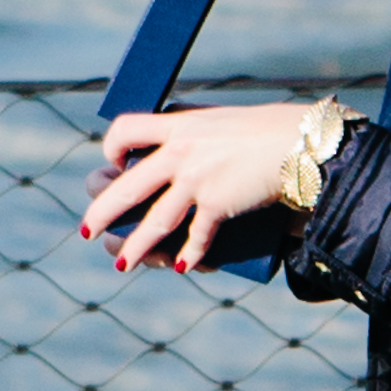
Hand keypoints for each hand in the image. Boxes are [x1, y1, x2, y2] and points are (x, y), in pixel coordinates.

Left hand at [79, 103, 308, 271]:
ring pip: (154, 220)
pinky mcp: (216, 202)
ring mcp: (196, 178)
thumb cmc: (269, 131)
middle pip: (125, 185)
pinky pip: (196, 235)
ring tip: (122, 265)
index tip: (113, 164)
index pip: (126, 129)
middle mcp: (180, 150)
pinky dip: (191, 254)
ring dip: (136, 248)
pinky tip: (183, 266)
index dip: (111, 148)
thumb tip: (182, 154)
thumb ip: (198, 137)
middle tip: (88, 230)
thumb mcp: (223, 124)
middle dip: (102, 211)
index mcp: (179, 124)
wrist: (302, 143)